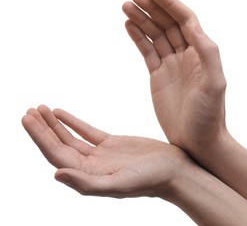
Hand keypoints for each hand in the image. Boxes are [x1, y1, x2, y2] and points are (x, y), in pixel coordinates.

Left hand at [22, 105, 189, 197]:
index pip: (56, 155)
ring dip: (54, 123)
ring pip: (70, 137)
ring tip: (40, 108)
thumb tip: (56, 174)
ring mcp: (100, 154)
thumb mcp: (119, 184)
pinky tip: (61, 112)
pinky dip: (73, 121)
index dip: (40, 138)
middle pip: (59, 145)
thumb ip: (87, 183)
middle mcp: (90, 166)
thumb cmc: (151, 180)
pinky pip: (87, 131)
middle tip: (29, 111)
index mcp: (88, 176)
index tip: (27, 119)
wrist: (174, 170)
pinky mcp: (111, 143)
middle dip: (42, 129)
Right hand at [123, 0, 227, 151]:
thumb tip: (194, 27)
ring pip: (156, 35)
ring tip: (126, 6)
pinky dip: (138, 38)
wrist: (197, 141)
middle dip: (152, 7)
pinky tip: (129, 26)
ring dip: (142, 19)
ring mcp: (171, 65)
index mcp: (201, 53)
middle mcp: (187, 55)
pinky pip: (148, 51)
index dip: (169, 3)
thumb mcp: (214, 85)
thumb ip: (207, 54)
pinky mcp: (159, 75)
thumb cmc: (209, 117)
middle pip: (168, 23)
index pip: (185, 19)